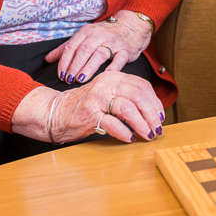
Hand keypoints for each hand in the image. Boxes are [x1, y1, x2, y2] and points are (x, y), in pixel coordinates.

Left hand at [45, 10, 152, 83]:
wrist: (131, 25)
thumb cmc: (105, 33)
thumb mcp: (85, 36)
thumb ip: (66, 48)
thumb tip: (48, 59)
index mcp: (86, 32)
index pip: (72, 47)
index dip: (64, 62)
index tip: (60, 75)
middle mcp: (99, 35)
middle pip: (83, 51)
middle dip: (74, 66)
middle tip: (68, 80)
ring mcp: (113, 43)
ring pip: (99, 55)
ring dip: (88, 68)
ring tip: (80, 79)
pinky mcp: (126, 50)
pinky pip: (119, 59)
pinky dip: (112, 68)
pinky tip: (104, 76)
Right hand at [50, 71, 164, 142]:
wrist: (55, 112)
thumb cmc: (85, 106)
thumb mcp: (108, 93)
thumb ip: (127, 96)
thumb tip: (153, 111)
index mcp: (113, 77)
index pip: (142, 86)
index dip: (155, 102)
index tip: (160, 116)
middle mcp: (106, 85)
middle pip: (138, 96)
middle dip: (152, 114)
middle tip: (157, 128)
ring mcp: (97, 99)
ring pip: (128, 109)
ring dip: (142, 124)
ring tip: (148, 134)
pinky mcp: (89, 114)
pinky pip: (112, 123)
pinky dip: (124, 131)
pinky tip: (129, 138)